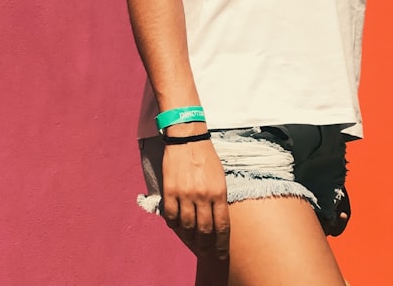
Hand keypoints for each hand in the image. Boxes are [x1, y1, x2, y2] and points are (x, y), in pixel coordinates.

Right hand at [160, 131, 229, 259]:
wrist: (188, 138)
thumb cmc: (206, 157)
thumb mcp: (220, 177)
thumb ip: (219, 198)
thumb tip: (216, 220)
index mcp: (219, 193)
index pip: (222, 226)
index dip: (222, 243)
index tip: (221, 253)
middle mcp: (203, 196)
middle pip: (204, 230)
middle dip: (205, 245)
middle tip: (204, 251)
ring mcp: (185, 194)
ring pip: (187, 225)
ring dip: (188, 236)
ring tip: (190, 239)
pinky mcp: (170, 190)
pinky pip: (170, 215)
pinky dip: (173, 224)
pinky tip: (175, 225)